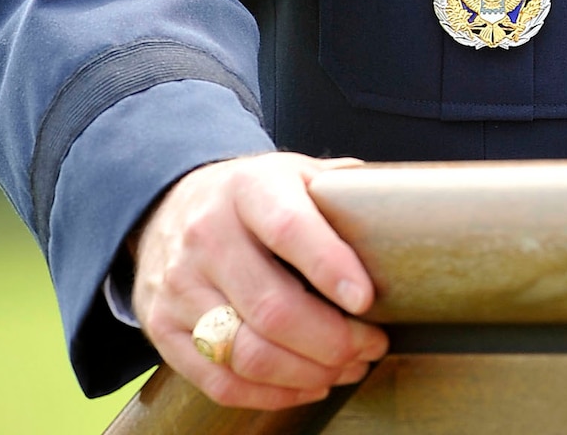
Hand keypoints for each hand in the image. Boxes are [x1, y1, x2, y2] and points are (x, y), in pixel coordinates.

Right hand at [131, 151, 389, 409]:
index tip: (367, 300)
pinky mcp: (163, 329)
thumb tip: (403, 210)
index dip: (330, 267)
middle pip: (272, 308)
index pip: (288, 229)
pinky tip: (307, 386)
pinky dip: (271, 395)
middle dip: (332, 341)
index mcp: (249, 188)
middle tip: (372, 346)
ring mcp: (180, 286)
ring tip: (347, 368)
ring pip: (247, 353)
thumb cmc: (253, 196)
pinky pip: (219, 381)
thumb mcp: (293, 172)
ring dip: (307, 374)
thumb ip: (340, 189)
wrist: (167, 205)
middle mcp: (208, 236)